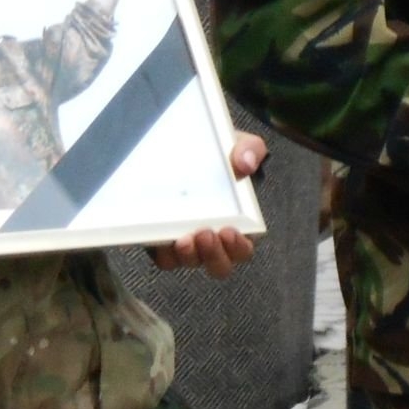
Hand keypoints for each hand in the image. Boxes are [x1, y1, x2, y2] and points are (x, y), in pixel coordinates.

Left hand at [149, 133, 265, 277]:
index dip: (238, 247)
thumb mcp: (236, 143)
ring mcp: (185, 241)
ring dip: (187, 255)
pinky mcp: (160, 239)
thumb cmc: (217, 152)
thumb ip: (249, 148)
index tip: (229, 230)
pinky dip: (162, 251)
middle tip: (205, 234)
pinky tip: (159, 237)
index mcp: (236, 223)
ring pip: (188, 262)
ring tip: (182, 238)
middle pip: (218, 265)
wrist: (182, 143)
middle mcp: (211, 239)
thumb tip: (245, 164)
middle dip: (213, 255)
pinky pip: (161, 255)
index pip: (242, 249)